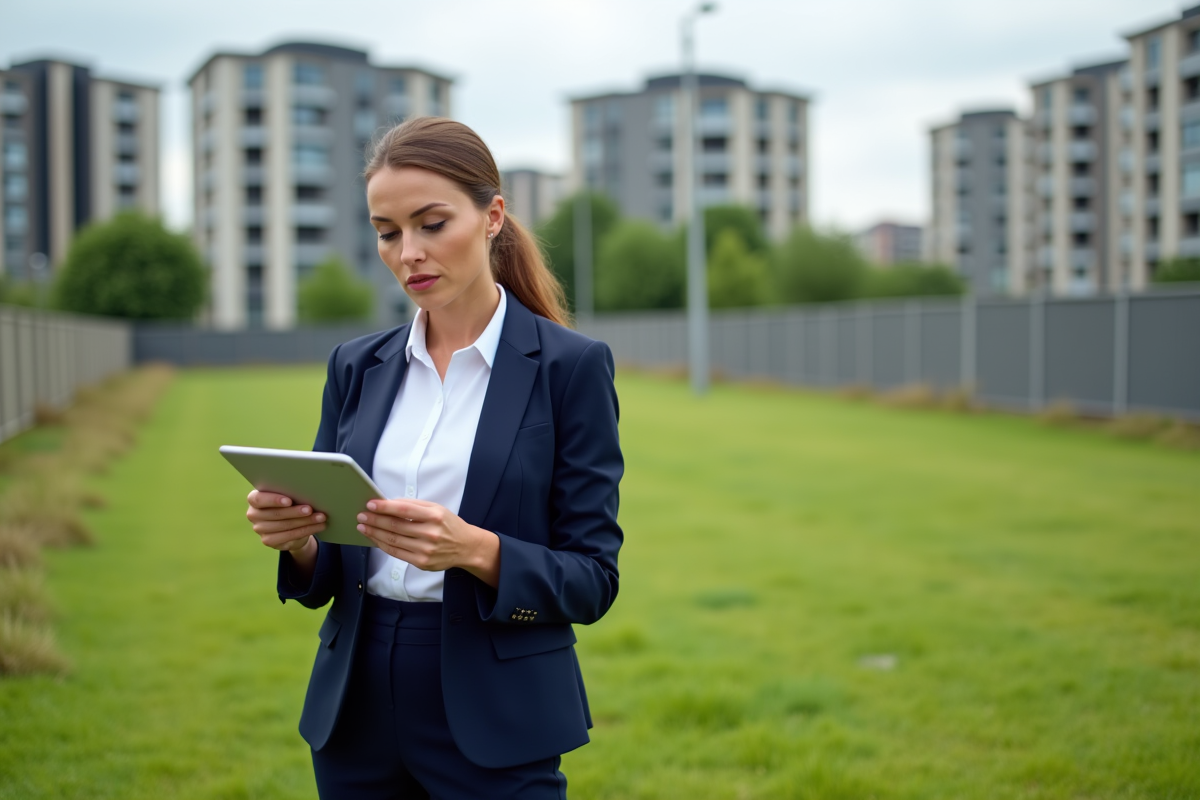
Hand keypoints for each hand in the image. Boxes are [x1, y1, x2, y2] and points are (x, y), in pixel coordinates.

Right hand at [245, 490, 324, 561]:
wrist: (289, 523)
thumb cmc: (289, 501)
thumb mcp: (288, 495)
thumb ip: (290, 492)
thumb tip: (308, 489)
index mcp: (254, 499)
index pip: (258, 499)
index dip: (273, 500)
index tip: (289, 501)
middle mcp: (253, 514)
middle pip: (275, 514)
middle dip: (295, 512)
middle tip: (310, 509)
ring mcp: (259, 529)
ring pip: (285, 525)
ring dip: (305, 521)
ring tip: (321, 517)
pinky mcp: (268, 541)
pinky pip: (289, 536)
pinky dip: (307, 530)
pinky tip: (319, 526)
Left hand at [356, 499, 499, 586]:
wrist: (466, 547)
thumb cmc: (449, 525)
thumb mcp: (437, 508)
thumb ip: (415, 505)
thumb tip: (390, 503)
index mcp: (434, 516)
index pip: (404, 509)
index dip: (385, 507)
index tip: (370, 504)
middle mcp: (430, 533)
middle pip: (395, 526)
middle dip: (375, 520)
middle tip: (361, 516)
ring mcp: (425, 549)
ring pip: (393, 540)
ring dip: (374, 533)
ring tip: (363, 527)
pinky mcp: (421, 562)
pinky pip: (397, 553)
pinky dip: (383, 545)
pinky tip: (375, 538)